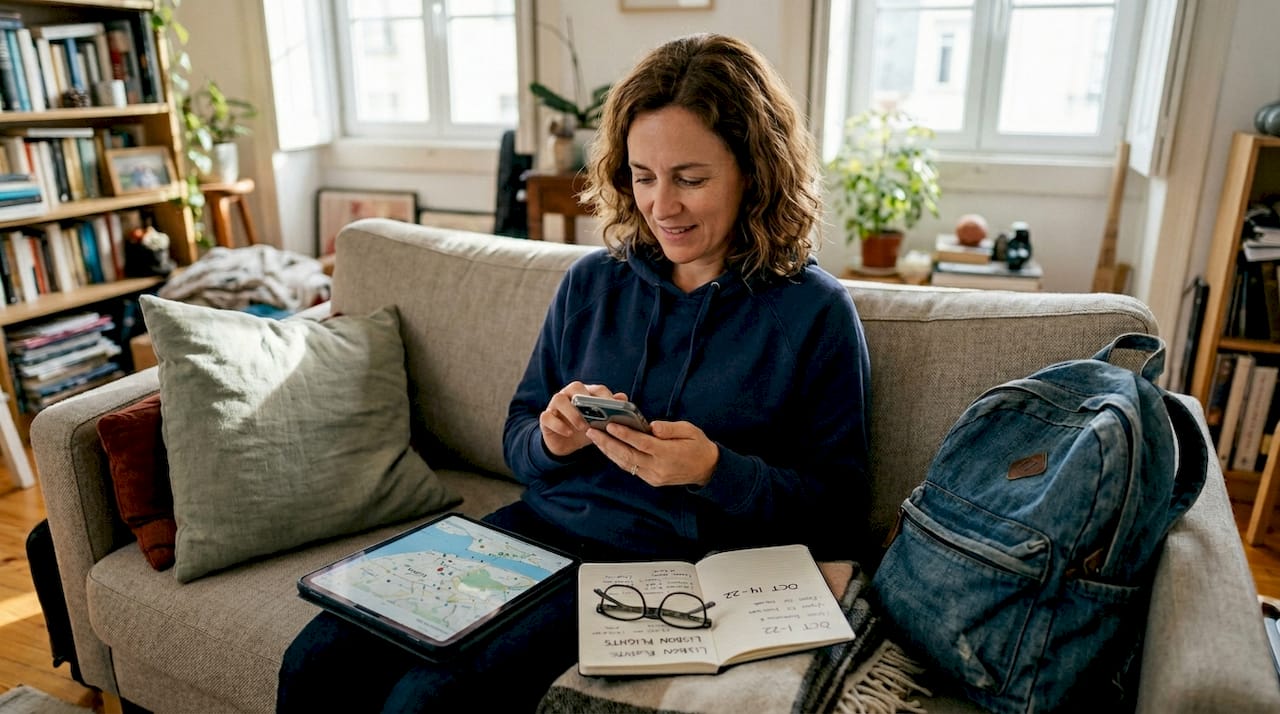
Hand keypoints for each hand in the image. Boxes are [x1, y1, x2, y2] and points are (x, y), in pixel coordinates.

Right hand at [540, 381, 626, 456]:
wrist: (565, 443)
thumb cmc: (585, 428)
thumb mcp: (600, 422)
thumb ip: (611, 410)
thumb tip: (623, 397)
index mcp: (585, 393)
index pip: (596, 389)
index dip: (606, 397)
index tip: (615, 408)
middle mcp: (568, 394)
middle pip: (575, 387)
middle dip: (586, 400)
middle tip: (596, 416)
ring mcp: (554, 405)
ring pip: (559, 399)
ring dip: (572, 413)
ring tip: (583, 427)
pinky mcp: (545, 418)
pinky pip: (547, 417)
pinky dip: (558, 425)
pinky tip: (568, 433)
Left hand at [586, 420, 718, 487]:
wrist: (707, 469)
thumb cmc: (698, 445)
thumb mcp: (689, 430)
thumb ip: (670, 428)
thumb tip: (651, 426)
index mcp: (668, 453)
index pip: (641, 443)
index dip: (624, 435)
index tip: (610, 426)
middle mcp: (658, 467)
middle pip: (627, 455)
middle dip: (607, 443)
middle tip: (592, 431)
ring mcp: (653, 476)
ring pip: (626, 463)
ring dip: (608, 451)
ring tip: (595, 438)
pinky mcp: (651, 480)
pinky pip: (631, 468)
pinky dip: (618, 458)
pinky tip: (608, 448)